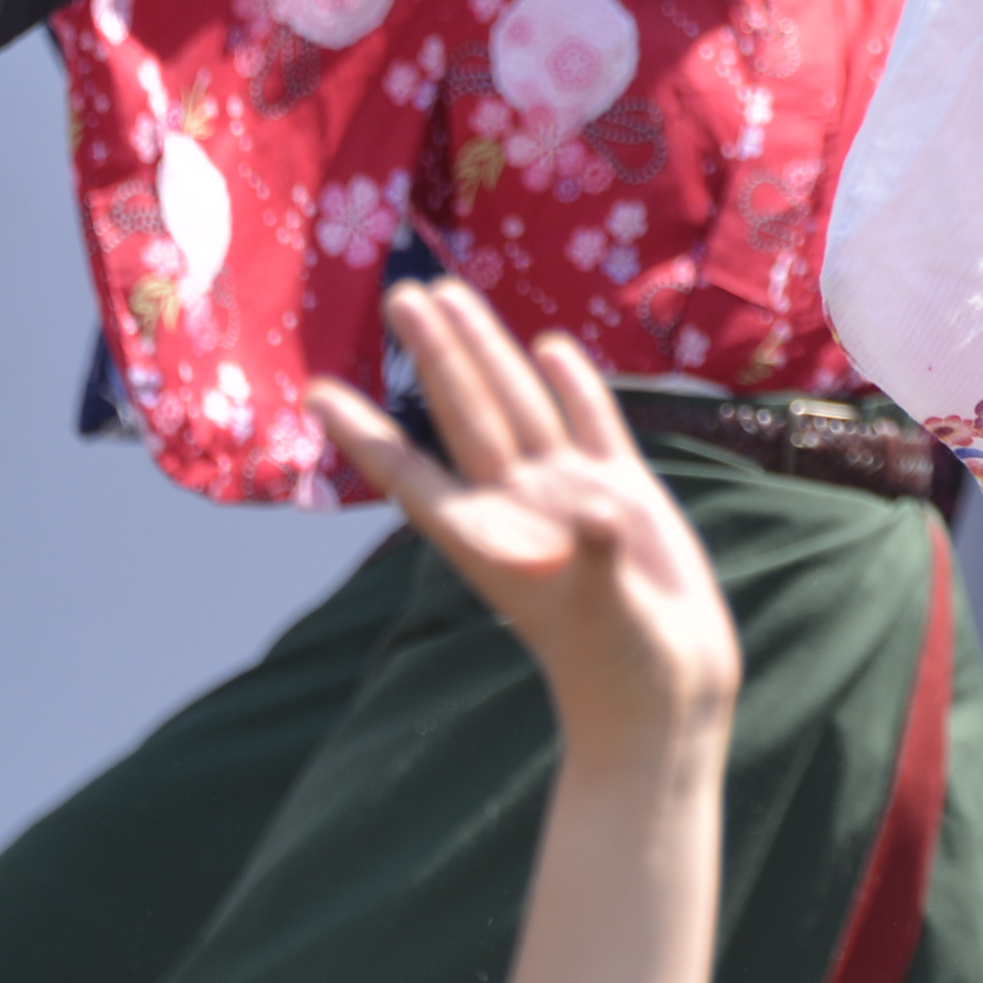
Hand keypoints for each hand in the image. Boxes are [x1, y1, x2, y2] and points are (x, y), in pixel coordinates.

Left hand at [304, 283, 737, 756]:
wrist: (666, 690)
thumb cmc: (619, 666)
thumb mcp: (603, 614)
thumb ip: (594, 558)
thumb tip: (592, 511)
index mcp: (489, 537)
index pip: (410, 472)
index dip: (364, 433)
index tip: (315, 393)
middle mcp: (517, 505)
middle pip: (464, 413)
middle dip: (433, 353)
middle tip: (401, 292)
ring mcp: (567, 493)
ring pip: (518, 404)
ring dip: (486, 352)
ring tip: (453, 295)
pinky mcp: (622, 491)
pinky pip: (588, 422)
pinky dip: (571, 383)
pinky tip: (550, 345)